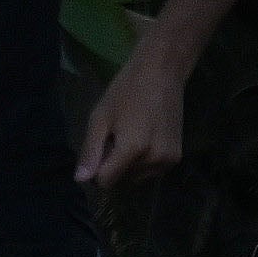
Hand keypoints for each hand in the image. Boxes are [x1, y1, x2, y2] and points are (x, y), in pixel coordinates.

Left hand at [76, 51, 185, 185]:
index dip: (97, 169)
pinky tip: (145, 139)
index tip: (100, 149)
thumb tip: (81, 180)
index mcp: (133, 149)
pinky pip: (152, 171)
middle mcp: (154, 159)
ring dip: (129, 165)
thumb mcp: (100, 119)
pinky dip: (144, 162)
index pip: (106, 181)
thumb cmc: (126, 92)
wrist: (162, 75)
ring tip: (132, 136)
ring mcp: (168, 160)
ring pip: (137, 177)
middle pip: (122, 179)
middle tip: (117, 137)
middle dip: (115, 165)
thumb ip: (90, 152)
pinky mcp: (176, 157)